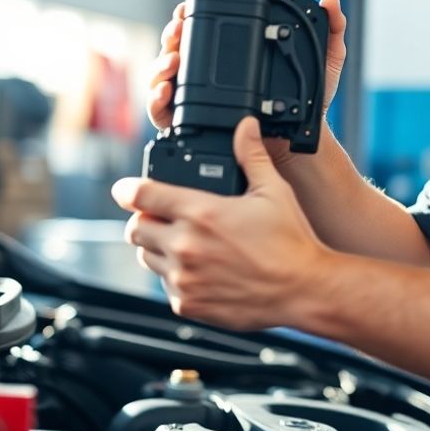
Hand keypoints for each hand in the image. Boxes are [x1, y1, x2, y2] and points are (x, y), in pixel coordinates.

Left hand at [114, 117, 331, 329]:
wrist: (304, 289)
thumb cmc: (291, 241)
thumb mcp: (274, 191)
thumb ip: (251, 156)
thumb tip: (245, 127)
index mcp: (201, 213)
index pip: (141, 195)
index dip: (127, 189)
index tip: (126, 189)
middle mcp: (185, 246)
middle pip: (136, 229)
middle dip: (145, 220)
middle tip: (163, 218)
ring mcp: (184, 278)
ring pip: (146, 258)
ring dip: (157, 248)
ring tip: (185, 243)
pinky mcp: (188, 304)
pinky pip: (165, 286)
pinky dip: (174, 276)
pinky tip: (200, 269)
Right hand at [146, 0, 348, 164]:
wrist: (304, 142)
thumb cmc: (310, 102)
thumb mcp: (325, 62)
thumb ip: (332, 29)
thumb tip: (331, 1)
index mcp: (237, 52)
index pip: (203, 26)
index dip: (187, 15)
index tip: (184, 8)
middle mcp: (212, 73)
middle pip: (177, 48)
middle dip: (171, 36)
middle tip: (176, 31)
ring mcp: (199, 98)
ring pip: (166, 76)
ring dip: (162, 64)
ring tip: (172, 61)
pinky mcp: (194, 124)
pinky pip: (165, 112)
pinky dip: (159, 100)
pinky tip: (167, 92)